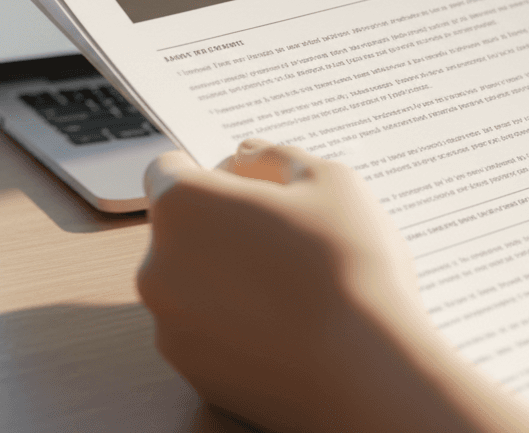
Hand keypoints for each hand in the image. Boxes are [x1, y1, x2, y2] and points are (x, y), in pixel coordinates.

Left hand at [137, 140, 528, 432]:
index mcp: (184, 206)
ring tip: (298, 285)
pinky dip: (237, 323)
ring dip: (229, 275)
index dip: (210, 172)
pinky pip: (207, 331)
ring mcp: (171, 326)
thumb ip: (276, 156)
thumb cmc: (350, 267)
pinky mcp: (192, 372)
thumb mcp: (330, 180)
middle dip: (223, 225)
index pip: (168, 170)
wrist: (369, 374)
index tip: (250, 186)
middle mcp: (159, 266)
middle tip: (289, 234)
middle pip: (181, 229)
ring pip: (193, 283)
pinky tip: (290, 325)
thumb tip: (248, 155)